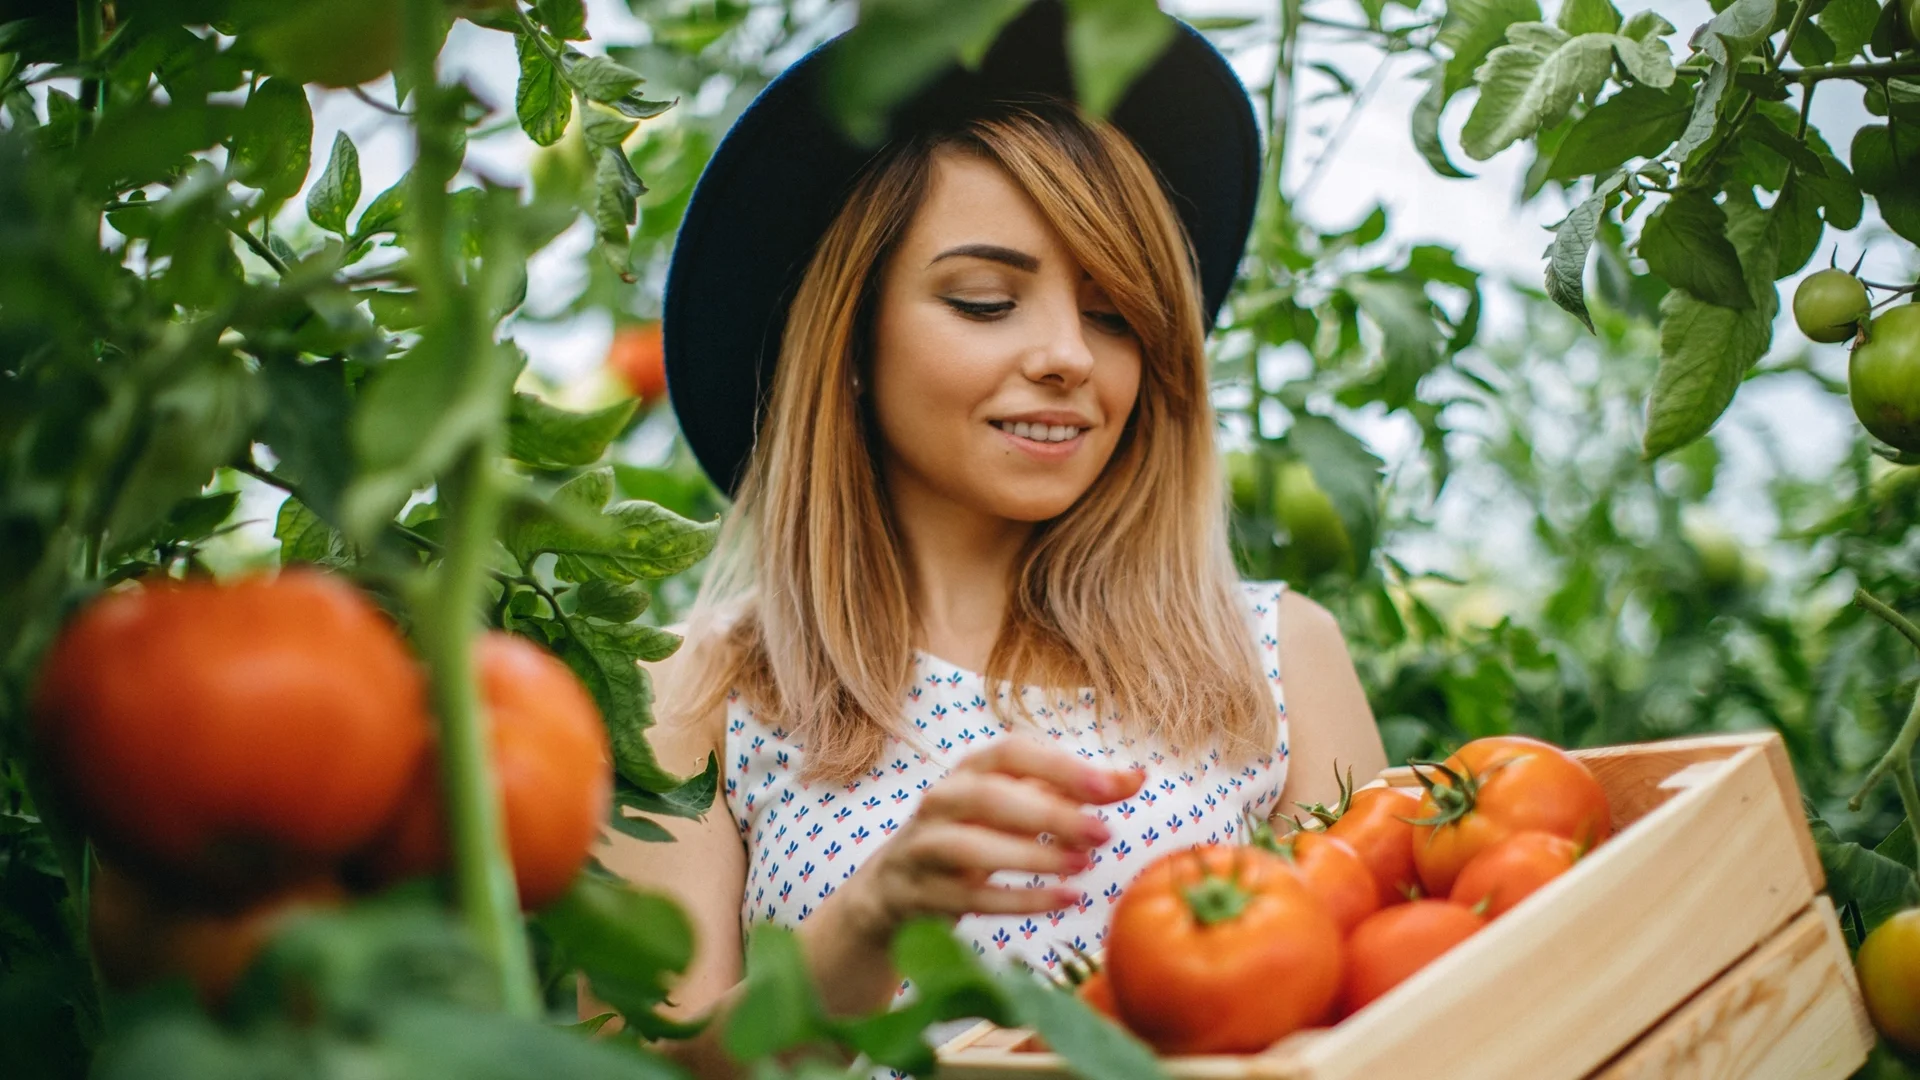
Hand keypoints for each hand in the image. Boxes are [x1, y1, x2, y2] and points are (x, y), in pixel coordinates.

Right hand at [832, 736, 1145, 944]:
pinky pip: (969, 898)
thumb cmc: (973, 835)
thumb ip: (1073, 791)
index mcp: (969, 770)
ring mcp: (924, 847)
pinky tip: (1064, 900)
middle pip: (989, 796)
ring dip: (1031, 857)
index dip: (1060, 766)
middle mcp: (941, 801)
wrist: (894, 888)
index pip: (1010, 752)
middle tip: (1104, 834)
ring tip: (1083, 867)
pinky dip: (1020, 900)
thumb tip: (1137, 776)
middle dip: (1049, 814)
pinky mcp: (921, 893)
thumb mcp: (1017, 806)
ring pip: (970, 846)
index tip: (1111, 787)